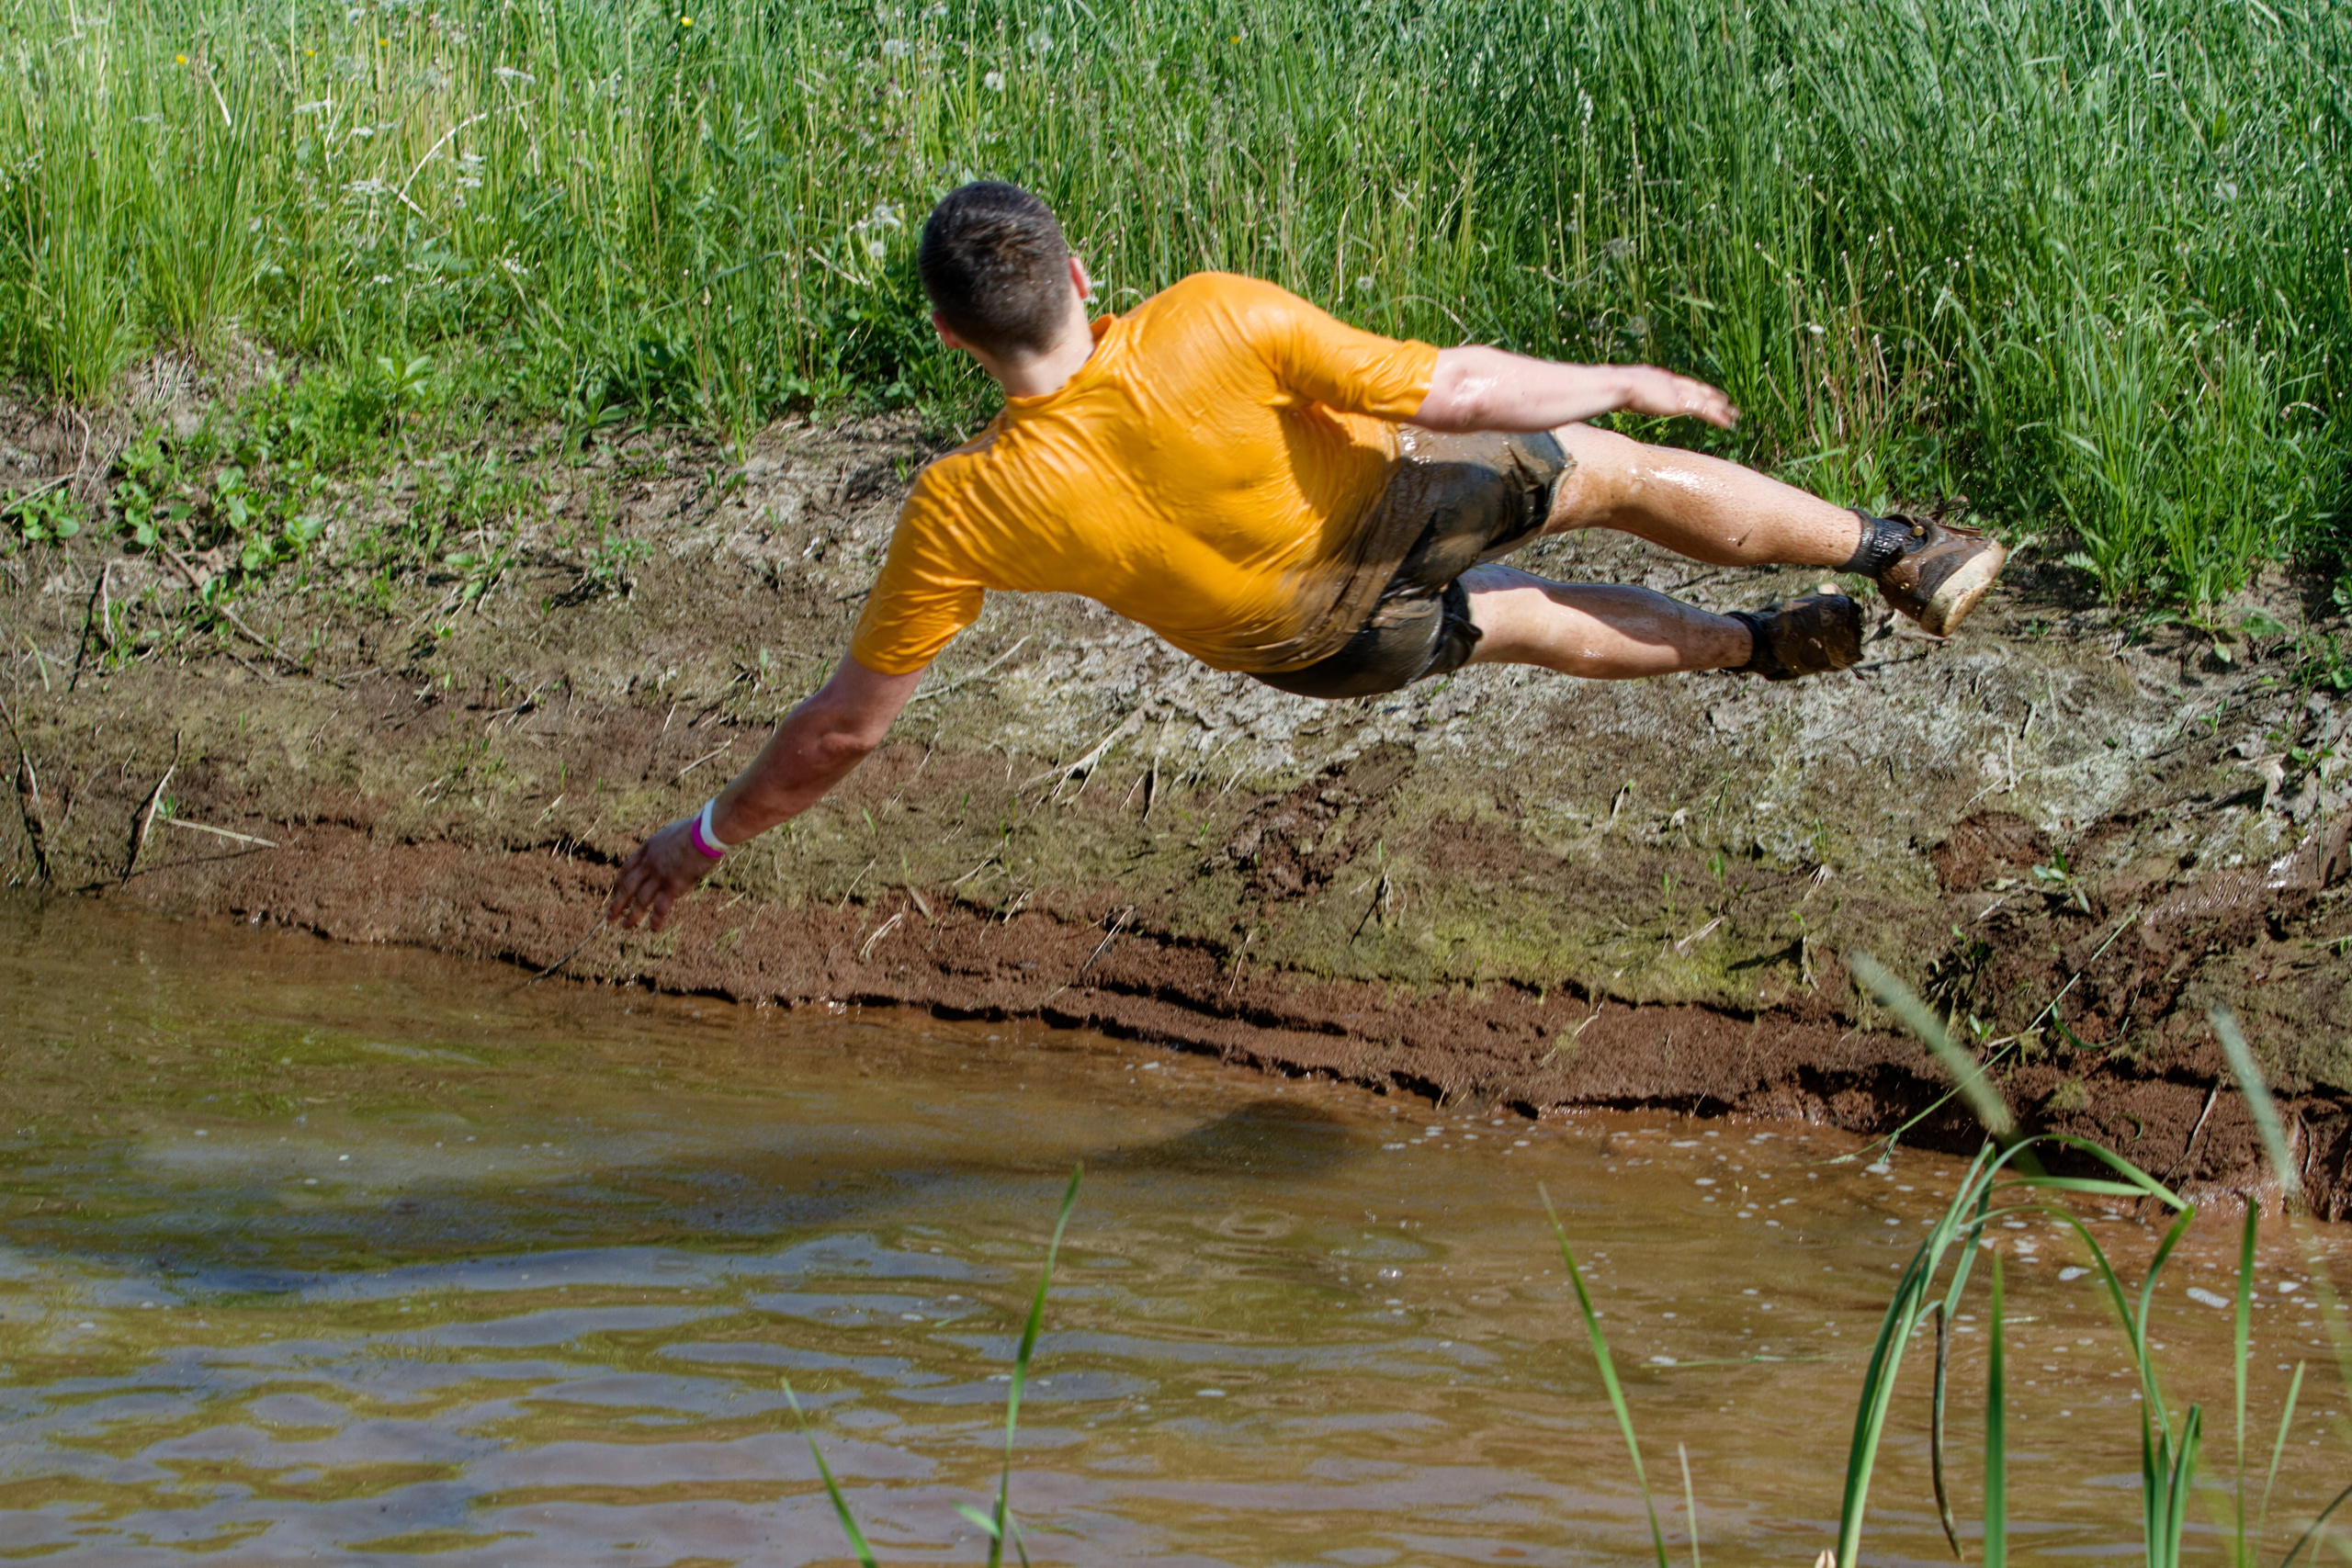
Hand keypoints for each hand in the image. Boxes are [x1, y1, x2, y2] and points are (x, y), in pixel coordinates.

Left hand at [606, 817, 719, 931]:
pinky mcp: (674, 885)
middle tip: (609, 917)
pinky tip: (653, 928)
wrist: (704, 832)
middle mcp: (649, 864)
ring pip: (641, 899)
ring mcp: (660, 875)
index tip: (614, 892)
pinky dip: (657, 918)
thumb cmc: (694, 830)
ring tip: (625, 926)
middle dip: (617, 904)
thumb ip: (663, 846)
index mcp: (647, 849)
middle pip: (627, 887)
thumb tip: (667, 852)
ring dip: (632, 915)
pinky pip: (662, 906)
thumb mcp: (670, 834)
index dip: (619, 882)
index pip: (627, 868)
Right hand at [1619, 367, 1738, 428]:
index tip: (1703, 392)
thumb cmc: (1610, 389)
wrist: (1616, 385)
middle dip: (1713, 395)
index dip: (1694, 389)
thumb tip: (1614, 400)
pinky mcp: (1679, 402)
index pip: (1681, 383)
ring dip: (1721, 407)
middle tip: (1727, 401)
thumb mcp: (1620, 392)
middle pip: (1697, 389)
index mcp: (1658, 377)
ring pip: (1705, 400)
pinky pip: (1704, 411)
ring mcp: (1676, 391)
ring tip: (1735, 414)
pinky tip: (1728, 424)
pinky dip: (1718, 417)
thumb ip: (1625, 396)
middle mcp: (1671, 381)